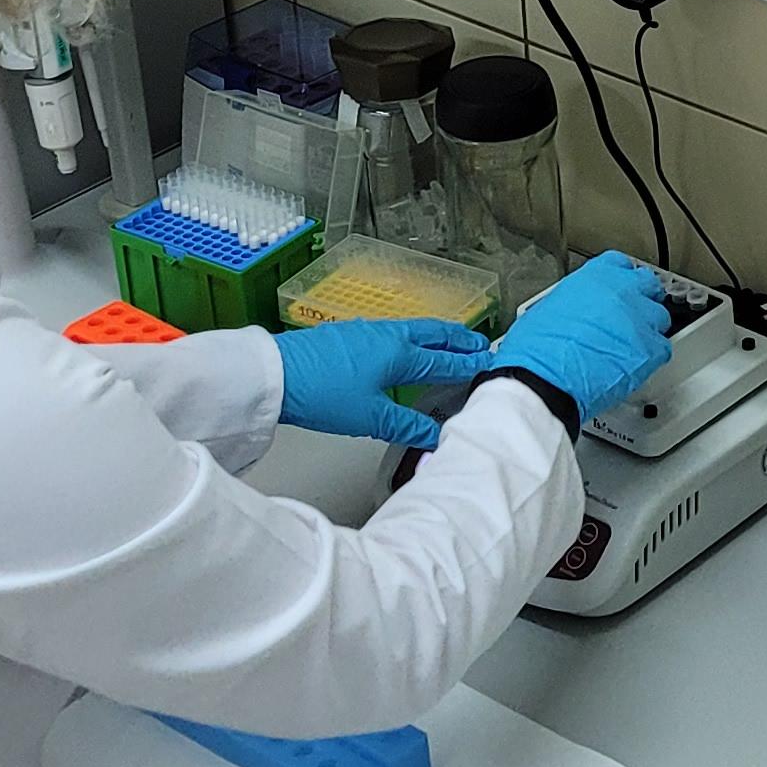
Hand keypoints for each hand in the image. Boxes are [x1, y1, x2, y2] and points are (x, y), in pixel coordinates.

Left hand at [273, 317, 492, 450]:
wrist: (275, 374)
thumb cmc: (323, 394)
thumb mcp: (370, 417)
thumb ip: (408, 425)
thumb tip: (438, 437)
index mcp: (401, 353)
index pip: (446, 360)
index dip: (470, 365)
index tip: (492, 366)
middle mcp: (390, 335)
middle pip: (435, 334)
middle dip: (461, 340)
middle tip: (482, 345)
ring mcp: (369, 331)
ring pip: (415, 330)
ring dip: (438, 336)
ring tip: (452, 342)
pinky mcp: (350, 334)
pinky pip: (396, 331)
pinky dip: (415, 337)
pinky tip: (407, 347)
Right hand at [485, 252, 678, 424]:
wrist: (542, 381)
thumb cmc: (535, 352)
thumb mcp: (546, 309)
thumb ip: (574, 301)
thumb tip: (576, 309)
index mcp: (594, 276)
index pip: (620, 264)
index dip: (621, 278)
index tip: (620, 288)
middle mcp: (621, 292)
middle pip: (648, 286)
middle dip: (641, 299)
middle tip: (630, 317)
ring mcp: (638, 320)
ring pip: (659, 317)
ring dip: (648, 329)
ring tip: (629, 346)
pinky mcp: (648, 350)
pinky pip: (662, 348)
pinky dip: (651, 357)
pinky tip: (634, 365)